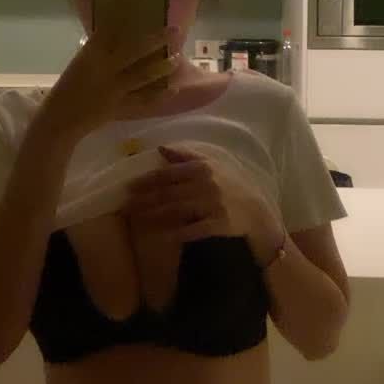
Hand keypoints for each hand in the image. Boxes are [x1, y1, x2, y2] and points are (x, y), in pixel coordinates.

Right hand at [42, 15, 181, 142]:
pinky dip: (159, 95)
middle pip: (134, 51)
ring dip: (162, 67)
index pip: (109, 29)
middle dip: (156, 40)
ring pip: (143, 76)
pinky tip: (173, 88)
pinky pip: (144, 101)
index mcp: (91, 55)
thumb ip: (99, 48)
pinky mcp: (120, 108)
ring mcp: (114, 90)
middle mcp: (104, 70)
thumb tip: (120, 31)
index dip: (124, 12)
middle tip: (175, 31)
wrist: (61, 118)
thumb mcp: (81, 62)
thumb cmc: (70, 86)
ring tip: (177, 58)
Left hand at [122, 144, 285, 260]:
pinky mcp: (219, 223)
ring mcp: (213, 204)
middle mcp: (206, 184)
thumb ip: (186, 156)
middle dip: (144, 200)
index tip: (128, 186)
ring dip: (155, 215)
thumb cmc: (231, 185)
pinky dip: (179, 233)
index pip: (168, 174)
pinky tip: (164, 236)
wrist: (257, 211)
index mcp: (202, 168)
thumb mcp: (212, 165)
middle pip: (168, 193)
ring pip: (177, 210)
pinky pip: (194, 229)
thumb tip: (161, 148)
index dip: (146, 181)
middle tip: (125, 205)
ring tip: (138, 219)